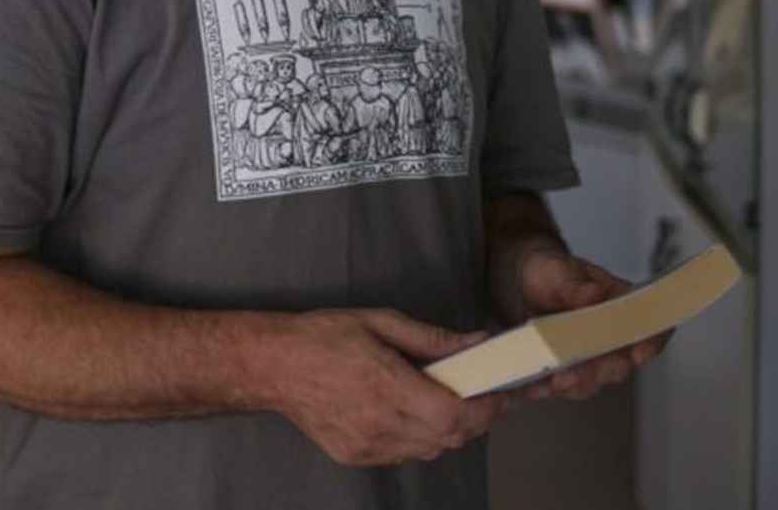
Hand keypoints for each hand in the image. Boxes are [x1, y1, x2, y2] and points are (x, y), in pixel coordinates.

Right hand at [258, 308, 510, 464]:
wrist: (272, 365)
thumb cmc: (323, 336)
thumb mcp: (380, 322)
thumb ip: (432, 338)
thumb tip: (477, 343)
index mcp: (385, 386)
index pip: (454, 414)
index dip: (488, 408)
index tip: (505, 394)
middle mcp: (378, 424)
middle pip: (450, 437)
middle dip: (479, 419)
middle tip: (491, 396)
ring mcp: (366, 445)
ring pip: (431, 450)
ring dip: (453, 430)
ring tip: (456, 402)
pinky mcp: (356, 456)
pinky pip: (406, 454)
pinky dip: (423, 437)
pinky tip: (417, 413)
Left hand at [508, 250, 670, 402]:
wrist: (519, 282)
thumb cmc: (548, 271)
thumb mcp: (556, 269)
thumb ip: (573, 282)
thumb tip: (594, 292)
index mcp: (618, 304)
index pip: (650, 325)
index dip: (651, 341)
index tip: (639, 353)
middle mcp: (608, 337)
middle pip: (618, 364)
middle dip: (598, 372)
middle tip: (577, 371)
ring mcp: (587, 357)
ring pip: (590, 381)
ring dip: (572, 384)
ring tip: (552, 380)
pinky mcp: (563, 371)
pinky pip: (558, 386)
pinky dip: (545, 387)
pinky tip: (531, 383)